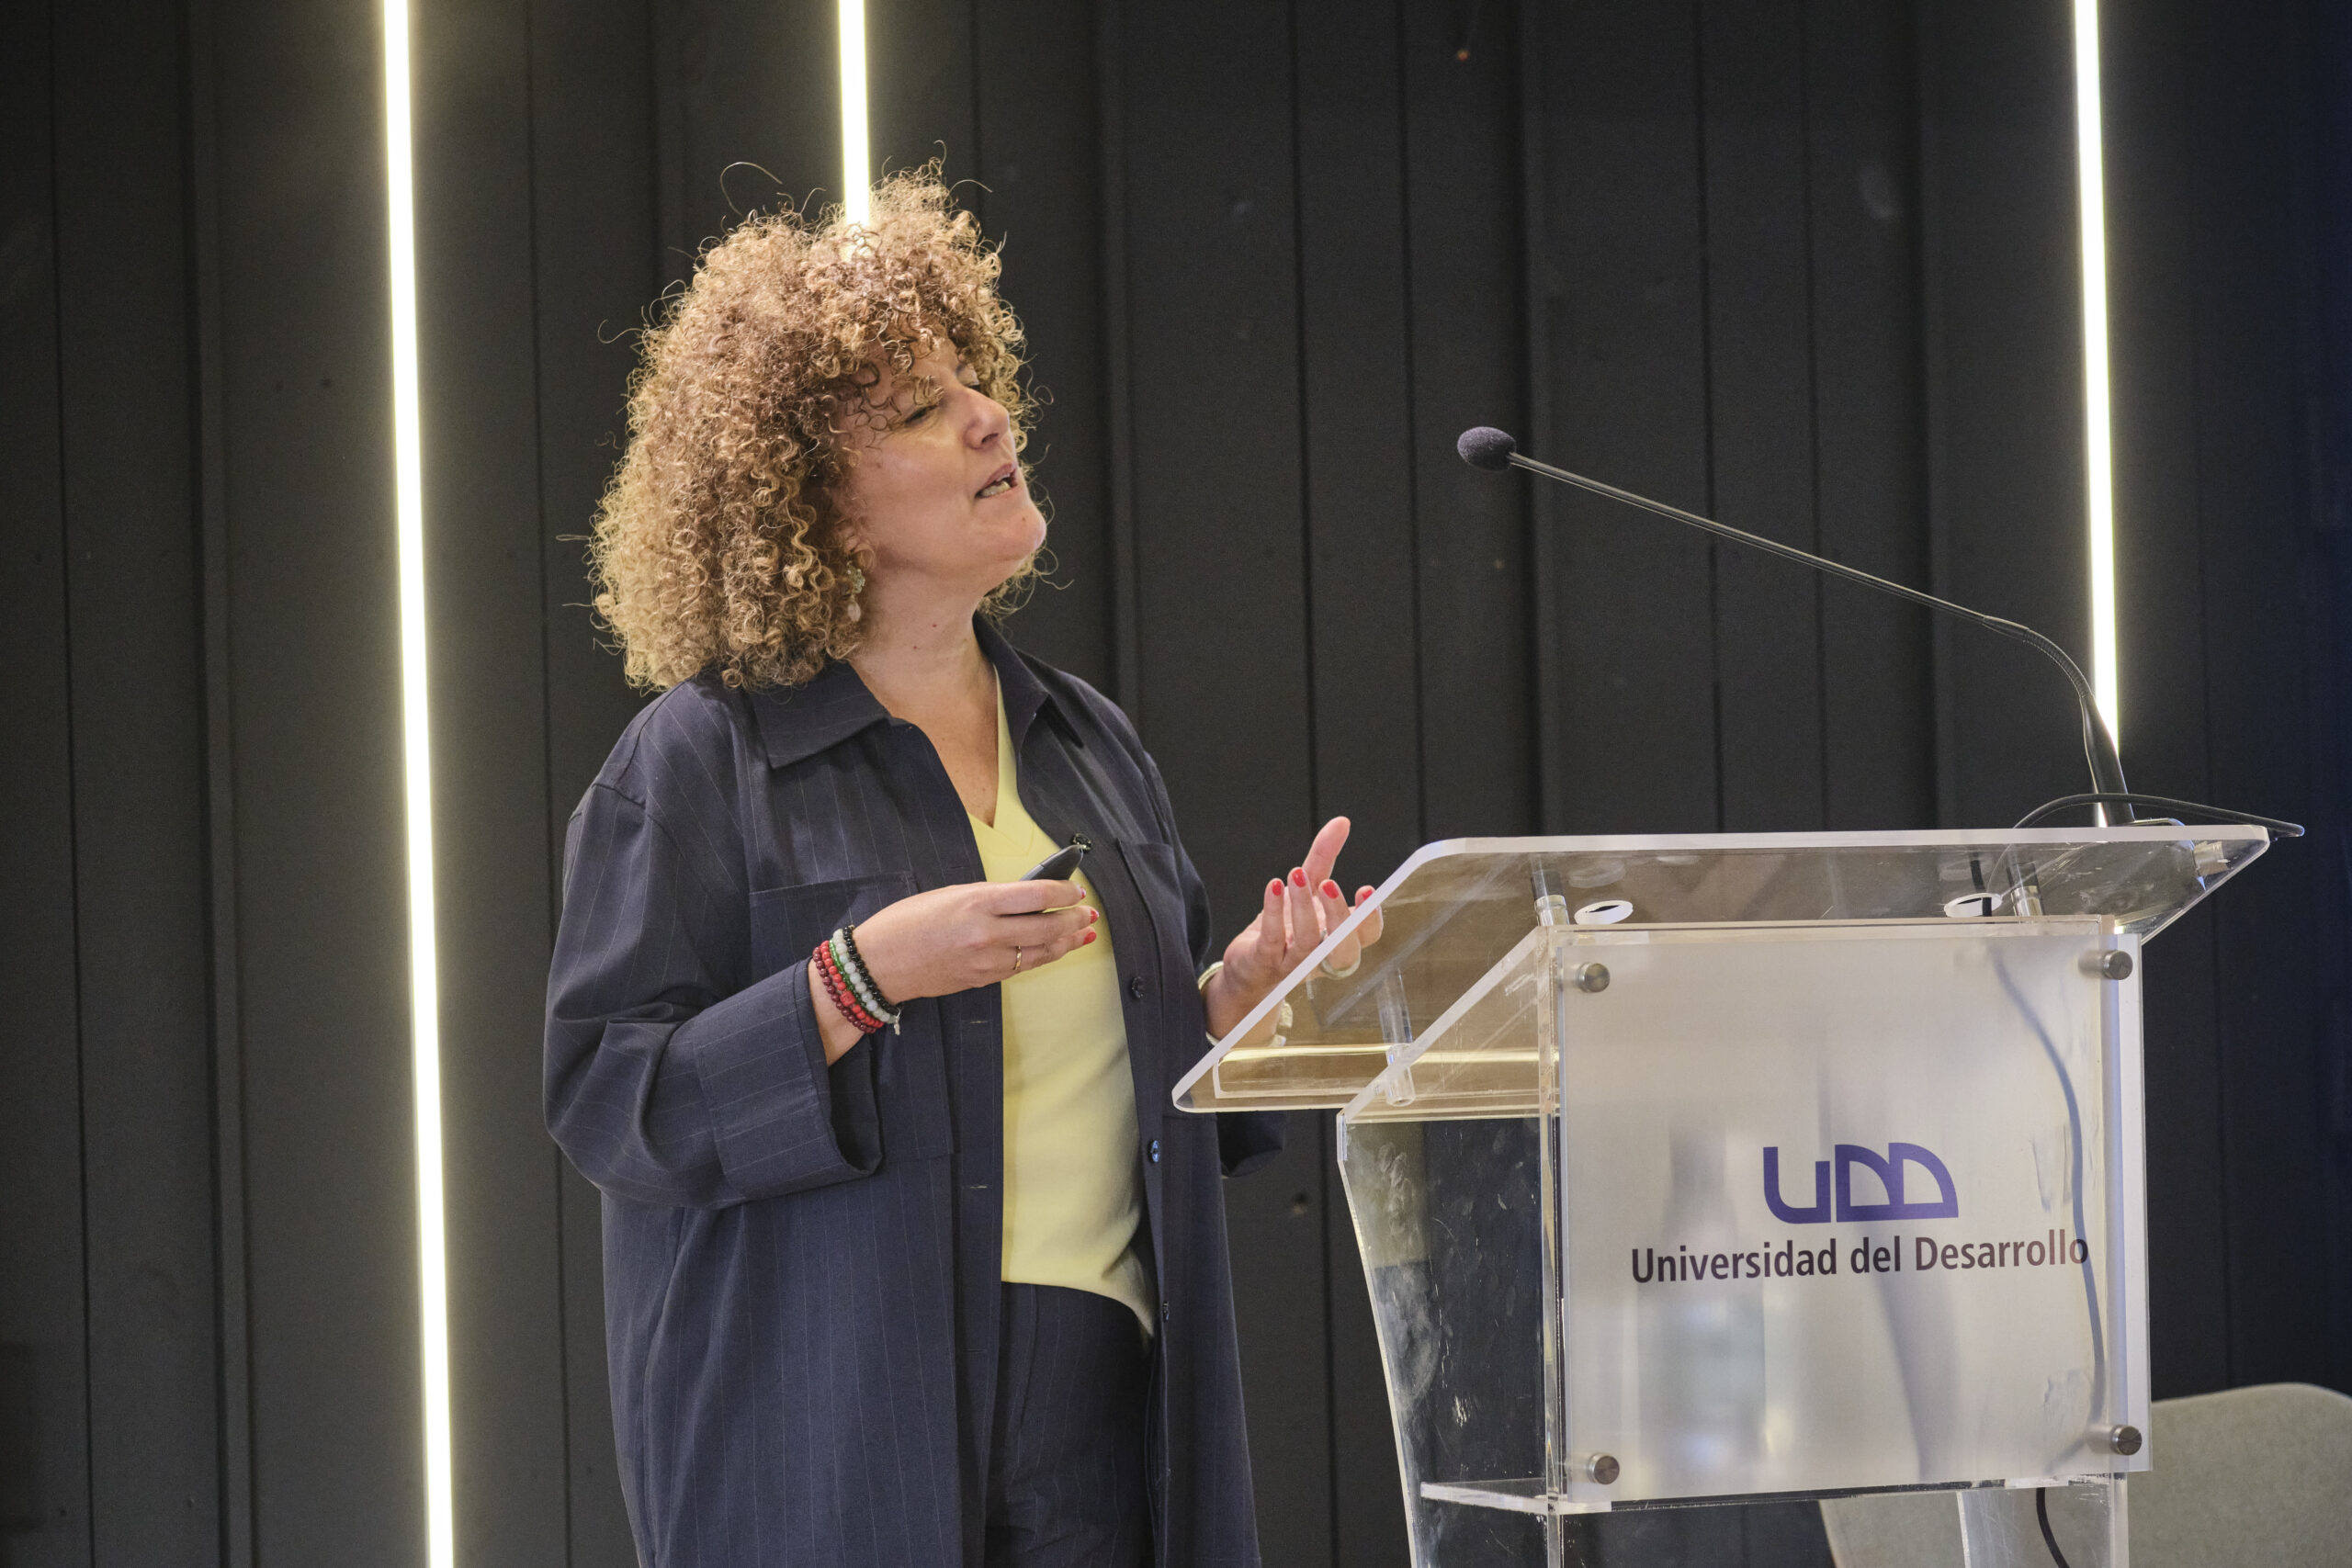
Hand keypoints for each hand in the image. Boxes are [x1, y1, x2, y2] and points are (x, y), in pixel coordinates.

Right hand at [808, 879, 1094, 1061]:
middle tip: (1089, 913)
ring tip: (1084, 933)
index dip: (1064, 894)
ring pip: (1040, 952)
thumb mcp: (950, 894)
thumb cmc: (907, 921)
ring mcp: (987, 960)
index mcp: (977, 902)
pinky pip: (1021, 966)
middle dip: (1073, 920)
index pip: (1037, 896)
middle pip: (1046, 927)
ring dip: (1066, 942)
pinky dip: (1042, 956)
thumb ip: (990, 896)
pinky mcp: (983, 979)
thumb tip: (1027, 896)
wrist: (879, 963)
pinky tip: (1055, 949)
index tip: (1077, 891)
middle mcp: (987, 932)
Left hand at [1203, 817, 1384, 1037]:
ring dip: (1303, 907)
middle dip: (1340, 916)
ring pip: (1308, 942)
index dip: (1371, 918)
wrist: (1249, 968)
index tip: (1366, 890)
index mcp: (1339, 939)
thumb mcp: (1306, 888)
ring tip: (1296, 875)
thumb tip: (1342, 822)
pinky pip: (1273, 941)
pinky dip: (1274, 913)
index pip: (1366, 936)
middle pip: (1344, 949)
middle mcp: (1322, 956)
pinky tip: (1274, 887)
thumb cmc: (1286, 929)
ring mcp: (1294, 963)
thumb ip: (1325, 857)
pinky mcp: (1266, 962)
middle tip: (1329, 884)